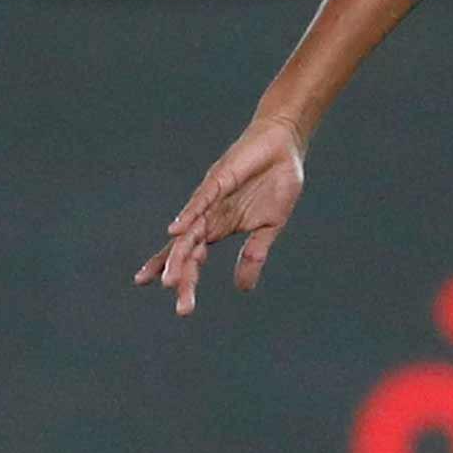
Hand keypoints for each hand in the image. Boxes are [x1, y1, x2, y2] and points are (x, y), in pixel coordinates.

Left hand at [134, 116, 307, 316]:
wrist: (284, 145)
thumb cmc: (276, 183)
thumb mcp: (269, 227)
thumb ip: (254, 255)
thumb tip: (242, 289)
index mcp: (219, 228)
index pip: (195, 258)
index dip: (185, 279)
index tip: (182, 306)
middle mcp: (208, 216)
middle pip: (187, 251)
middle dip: (181, 277)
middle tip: (182, 306)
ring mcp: (211, 199)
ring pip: (189, 232)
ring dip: (179, 256)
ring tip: (168, 280)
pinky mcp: (218, 180)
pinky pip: (201, 201)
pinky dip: (188, 216)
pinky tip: (176, 233)